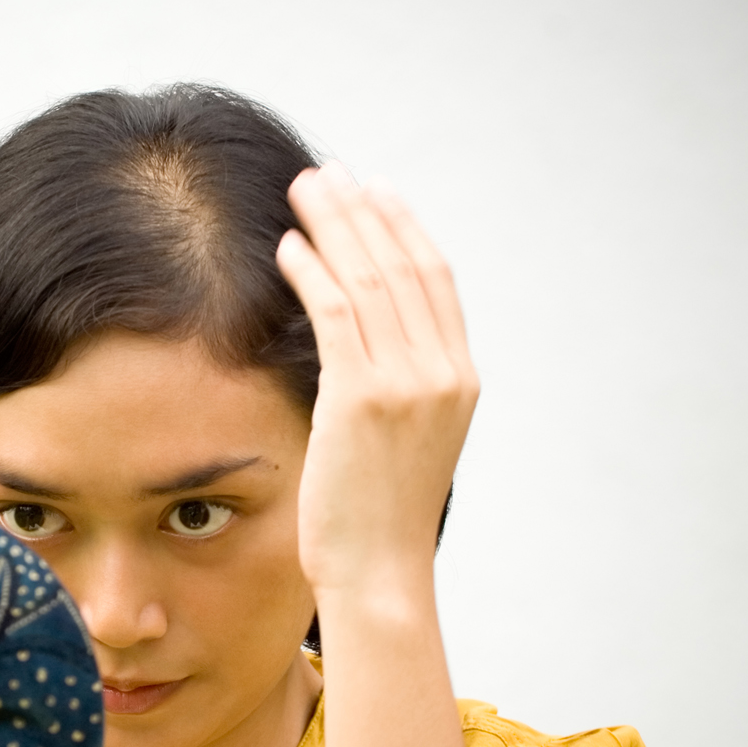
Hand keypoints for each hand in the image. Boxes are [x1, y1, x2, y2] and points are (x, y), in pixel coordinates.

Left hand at [276, 162, 478, 594]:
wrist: (380, 573)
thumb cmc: (379, 516)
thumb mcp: (406, 440)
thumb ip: (398, 386)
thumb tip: (362, 345)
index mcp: (460, 378)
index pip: (435, 278)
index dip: (403, 227)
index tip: (374, 190)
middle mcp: (443, 372)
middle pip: (403, 265)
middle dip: (363, 211)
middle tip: (328, 172)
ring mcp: (408, 384)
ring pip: (370, 280)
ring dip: (334, 226)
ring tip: (303, 189)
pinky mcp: (363, 399)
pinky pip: (337, 314)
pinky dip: (311, 273)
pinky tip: (287, 246)